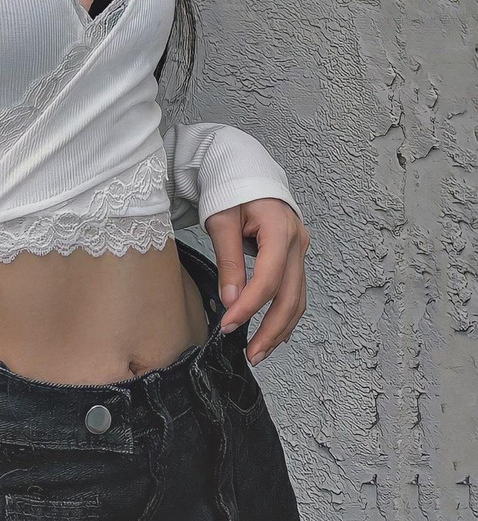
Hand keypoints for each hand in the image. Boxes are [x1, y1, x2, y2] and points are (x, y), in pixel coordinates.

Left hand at [205, 197, 309, 365]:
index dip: (250, 306)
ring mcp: (299, 249)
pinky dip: (284, 314)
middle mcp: (296, 241)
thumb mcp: (221, 219)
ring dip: (280, 328)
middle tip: (251, 354)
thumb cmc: (229, 187)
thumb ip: (228, 261)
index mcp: (279, 228)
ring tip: (259, 351)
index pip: (269, 278)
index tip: (228, 326)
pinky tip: (274, 333)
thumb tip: (232, 301)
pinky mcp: (295, 255)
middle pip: (290, 296)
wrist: (241, 166)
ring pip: (297, 298)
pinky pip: (295, 291)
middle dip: (271, 329)